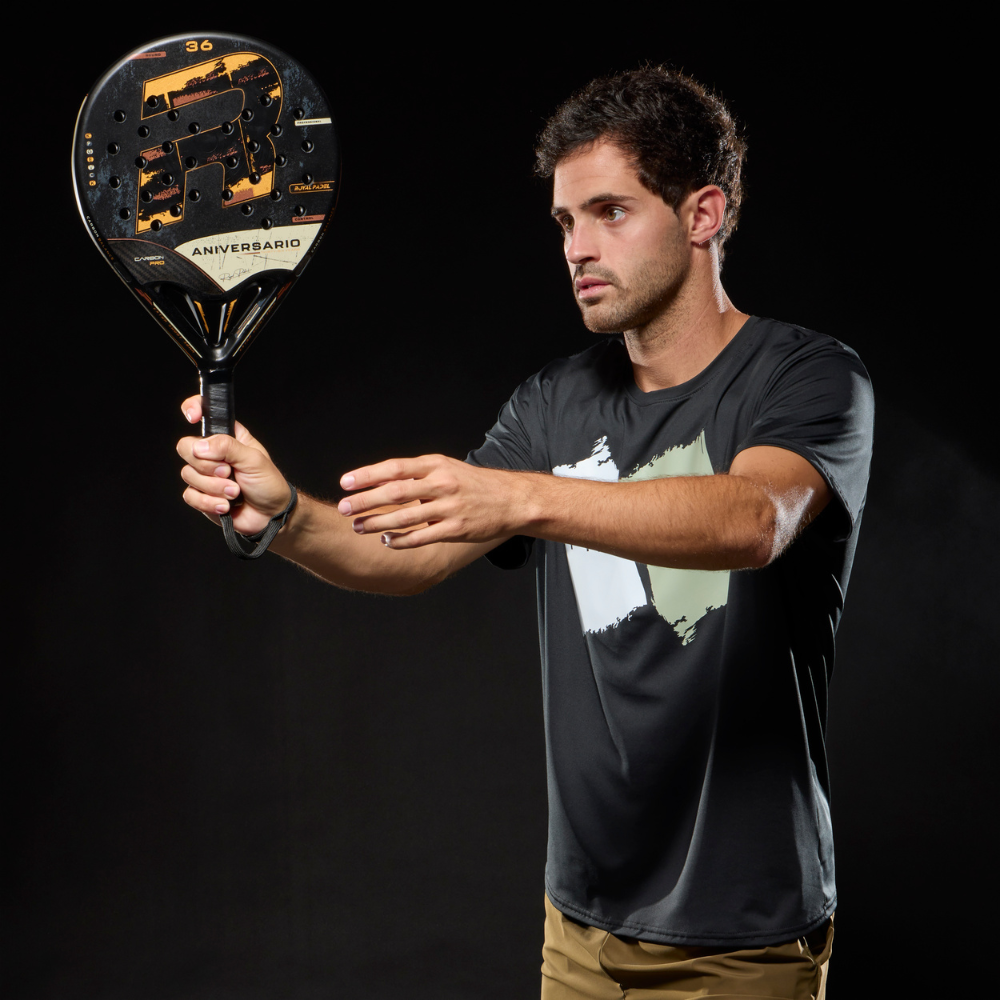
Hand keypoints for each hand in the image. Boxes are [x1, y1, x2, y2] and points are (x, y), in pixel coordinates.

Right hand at [176, 396, 291, 535]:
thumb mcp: (254, 460)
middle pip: (186, 447)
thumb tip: (200, 446)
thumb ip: (227, 447)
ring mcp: (205, 474)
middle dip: (208, 465)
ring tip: (235, 492)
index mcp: (228, 437)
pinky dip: (209, 502)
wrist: (271, 515)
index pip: (204, 414)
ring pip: (188, 474)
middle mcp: (213, 453)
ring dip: (214, 487)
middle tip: (229, 472)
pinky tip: (226, 506)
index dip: (193, 409)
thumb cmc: (268, 484)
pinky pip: (190, 495)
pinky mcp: (202, 495)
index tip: (192, 418)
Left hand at [338, 455, 523, 547]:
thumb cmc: (475, 484)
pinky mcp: (456, 530)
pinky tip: (386, 541)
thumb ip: (417, 474)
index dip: (367, 475)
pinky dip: (401, 540)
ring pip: (405, 517)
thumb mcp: (447, 468)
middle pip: (395, 492)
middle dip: (365, 501)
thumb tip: (382, 479)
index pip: (395, 468)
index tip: (345, 483)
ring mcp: (449, 508)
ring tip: (358, 527)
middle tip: (343, 508)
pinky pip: (422, 537)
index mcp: (436, 465)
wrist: (512, 500)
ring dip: (377, 523)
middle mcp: (441, 484)